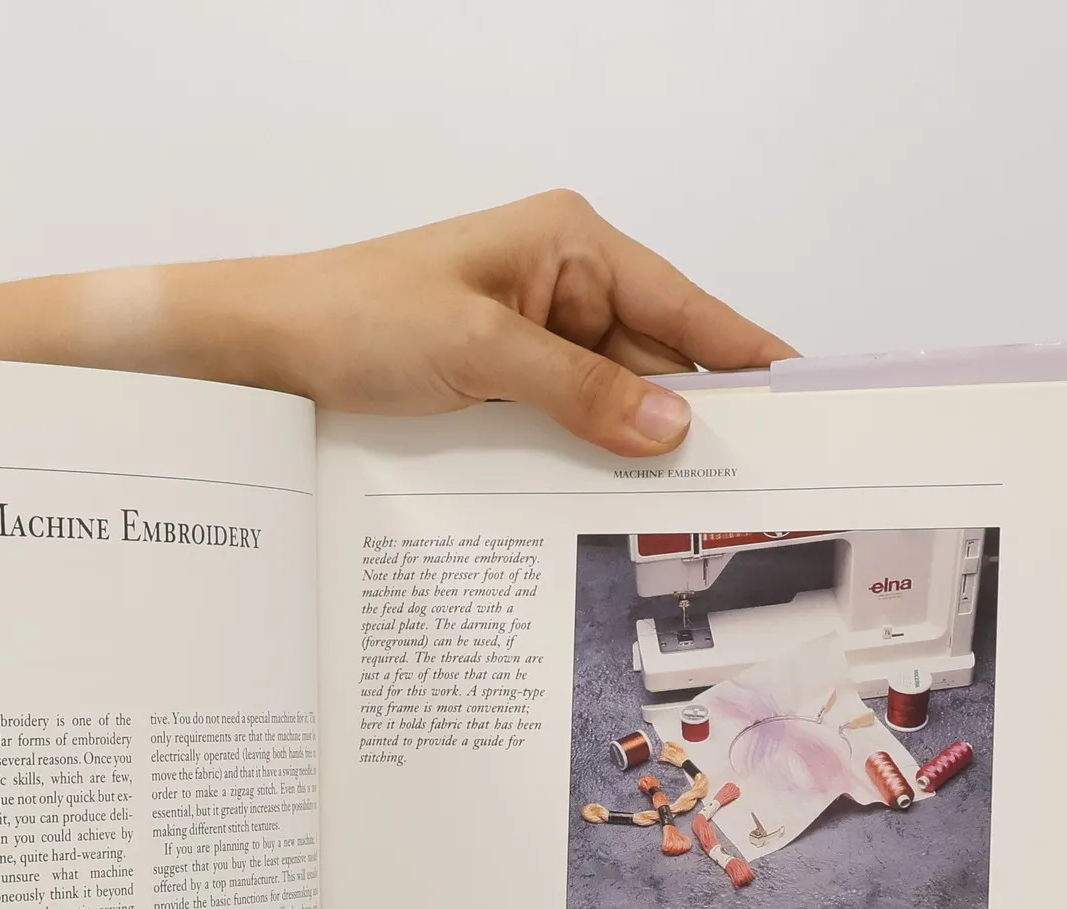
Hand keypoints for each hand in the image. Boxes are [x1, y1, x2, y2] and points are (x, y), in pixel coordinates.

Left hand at [180, 190, 795, 456]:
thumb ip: (581, 391)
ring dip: (643, 449)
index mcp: (571, 243)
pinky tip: (620, 501)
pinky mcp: (504, 386)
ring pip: (616, 401)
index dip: (746, 356)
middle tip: (761, 482)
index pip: (685, 305)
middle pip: (659, 360)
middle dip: (700, 419)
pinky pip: (570, 425)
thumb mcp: (481, 352)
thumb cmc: (357, 318)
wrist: (264, 352)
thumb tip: (671, 429)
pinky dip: (593, 459)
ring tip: (702, 506)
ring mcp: (533, 339)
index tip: (803, 398)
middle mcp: (562, 284)